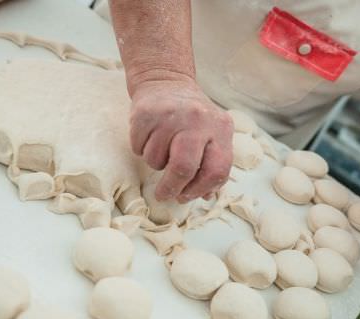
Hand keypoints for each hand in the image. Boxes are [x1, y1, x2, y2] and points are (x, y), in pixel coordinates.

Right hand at [129, 76, 233, 202]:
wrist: (165, 80)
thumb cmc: (191, 118)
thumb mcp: (210, 135)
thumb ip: (212, 165)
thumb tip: (205, 195)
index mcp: (220, 128)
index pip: (216, 170)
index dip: (200, 190)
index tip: (185, 197)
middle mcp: (198, 119)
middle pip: (184, 168)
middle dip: (172, 188)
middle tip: (164, 195)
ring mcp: (170, 115)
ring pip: (156, 161)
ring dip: (156, 162)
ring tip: (161, 145)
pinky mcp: (145, 114)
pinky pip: (139, 149)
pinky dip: (142, 149)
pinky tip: (150, 135)